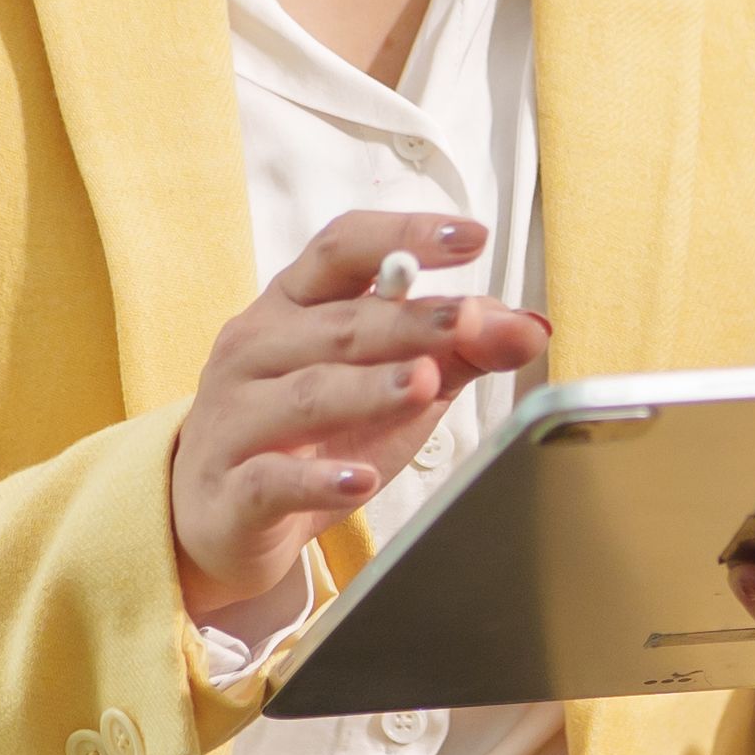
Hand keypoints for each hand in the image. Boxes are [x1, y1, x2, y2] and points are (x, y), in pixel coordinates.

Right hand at [169, 211, 549, 636]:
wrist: (223, 518)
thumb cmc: (314, 432)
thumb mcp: (392, 382)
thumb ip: (460, 349)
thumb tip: (531, 325)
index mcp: (293, 306)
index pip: (344, 250)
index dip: (405, 237)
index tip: (471, 236)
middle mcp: (256, 348)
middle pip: (337, 325)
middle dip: (407, 321)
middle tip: (469, 320)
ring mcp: (235, 418)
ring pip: (306, 394)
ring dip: (368, 389)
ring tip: (425, 384)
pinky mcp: (230, 490)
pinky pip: (271, 479)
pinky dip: (317, 479)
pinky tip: (359, 480)